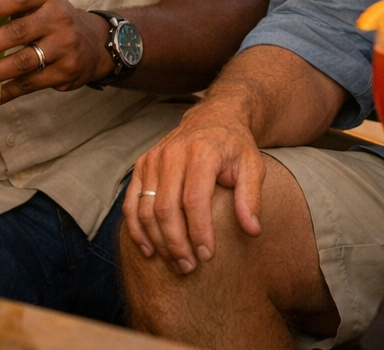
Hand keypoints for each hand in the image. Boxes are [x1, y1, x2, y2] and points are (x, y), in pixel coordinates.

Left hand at [0, 0, 113, 101]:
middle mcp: (58, 19)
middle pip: (17, 33)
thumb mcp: (41, 5)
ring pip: (22, 62)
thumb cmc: (53, 22)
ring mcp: (64, 47)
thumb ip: (13, 10)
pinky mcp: (65, 72)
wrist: (95, 44)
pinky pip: (31, 84)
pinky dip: (7, 91)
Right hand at [123, 101, 264, 273]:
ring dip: (158, 241)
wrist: (214, 117)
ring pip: (145, 209)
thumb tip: (252, 230)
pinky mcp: (141, 165)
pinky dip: (136, 229)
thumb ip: (251, 197)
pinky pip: (131, 202)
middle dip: (176, 243)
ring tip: (176, 263)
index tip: (207, 255)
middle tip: (189, 267)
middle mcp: (172, 153)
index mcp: (201, 152)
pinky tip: (149, 250)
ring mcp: (153, 159)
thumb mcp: (252, 165)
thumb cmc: (234, 145)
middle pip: (165, 208)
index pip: (194, 199)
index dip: (198, 231)